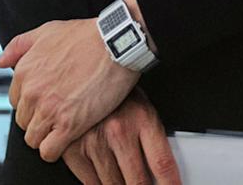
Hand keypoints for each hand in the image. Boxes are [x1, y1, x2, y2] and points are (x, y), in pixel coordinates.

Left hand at [0, 18, 137, 162]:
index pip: (16, 101)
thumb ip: (19, 45)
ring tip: (65, 126)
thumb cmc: (88, 36)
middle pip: (24, 121)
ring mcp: (49, 110)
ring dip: (47, 135)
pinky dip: (55, 150)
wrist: (116, 43)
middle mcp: (32, 92)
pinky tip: (67, 139)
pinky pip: (48, 151)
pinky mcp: (69, 125)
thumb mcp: (48, 31)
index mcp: (25, 71)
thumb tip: (1, 62)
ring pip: (33, 139)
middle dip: (39, 119)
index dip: (33, 102)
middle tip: (60, 112)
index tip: (48, 101)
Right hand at [63, 88, 182, 184]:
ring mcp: (94, 141)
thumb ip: (151, 138)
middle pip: (138, 181)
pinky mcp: (72, 148)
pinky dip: (97, 184)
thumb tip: (160, 171)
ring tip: (122, 177)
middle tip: (142, 183)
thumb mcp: (143, 107)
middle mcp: (119, 131)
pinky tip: (104, 176)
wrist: (87, 68)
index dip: (169, 184)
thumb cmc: (116, 90)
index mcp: (142, 118)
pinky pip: (89, 182)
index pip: (162, 163)